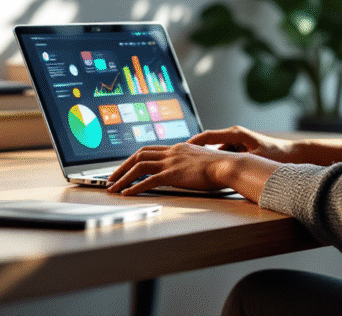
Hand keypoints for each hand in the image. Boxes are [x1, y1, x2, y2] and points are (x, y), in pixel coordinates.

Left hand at [106, 142, 231, 195]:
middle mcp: (172, 152)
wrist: (229, 165)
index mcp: (178, 148)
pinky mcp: (173, 174)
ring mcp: (172, 162)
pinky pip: (148, 180)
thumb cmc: (222, 166)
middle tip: (112, 178)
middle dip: (122, 167)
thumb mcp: (203, 160)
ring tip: (113, 187)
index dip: (134, 159)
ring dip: (123, 177)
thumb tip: (190, 170)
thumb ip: (192, 163)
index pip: (150, 150)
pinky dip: (134, 187)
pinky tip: (127, 194)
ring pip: (139, 166)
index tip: (125, 167)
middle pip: (139, 155)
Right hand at [188, 126, 297, 162]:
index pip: (209, 136)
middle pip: (209, 143)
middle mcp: (235, 135)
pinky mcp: (240, 148)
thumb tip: (221, 168)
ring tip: (196, 172)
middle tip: (182, 163)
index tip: (181, 149)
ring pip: (216, 151)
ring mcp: (237, 141)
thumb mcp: (256, 159)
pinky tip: (213, 174)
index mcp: (236, 134)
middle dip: (197, 153)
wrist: (293, 153)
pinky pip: (224, 155)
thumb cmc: (277, 155)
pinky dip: (218, 163)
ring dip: (208, 160)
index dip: (194, 142)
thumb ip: (239, 162)